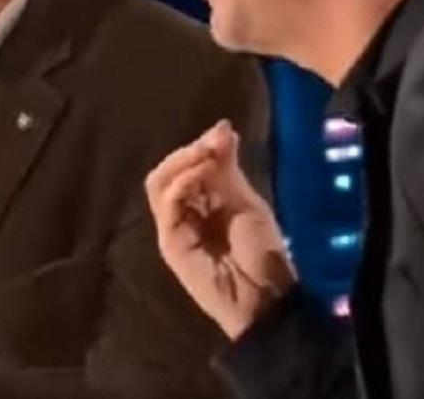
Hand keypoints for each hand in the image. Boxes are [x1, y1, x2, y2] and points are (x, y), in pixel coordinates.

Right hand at [145, 120, 295, 338]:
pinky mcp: (169, 241)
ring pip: (159, 182)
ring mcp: (174, 226)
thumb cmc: (262, 251)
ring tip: (204, 157)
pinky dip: (181, 183)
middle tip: (210, 144)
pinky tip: (199, 175)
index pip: (188, 164)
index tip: (221, 134)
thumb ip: (227, 168)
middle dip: (189, 151)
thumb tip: (220, 127)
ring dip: (182, 163)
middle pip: (168, 170)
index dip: (201, 146)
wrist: (264, 295)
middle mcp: (184, 211)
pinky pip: (166, 203)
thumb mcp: (246, 201)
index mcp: (204, 200)